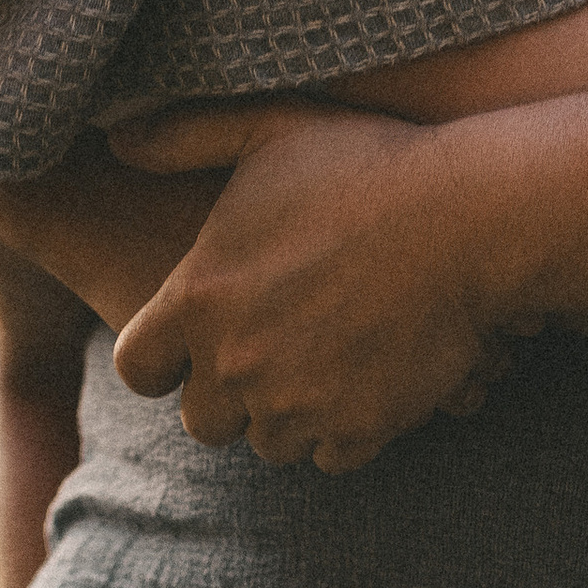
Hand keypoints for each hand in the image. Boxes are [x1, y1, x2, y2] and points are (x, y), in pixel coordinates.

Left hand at [109, 102, 524, 469]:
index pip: (138, 369)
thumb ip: (185, 137)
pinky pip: (333, 457)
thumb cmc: (367, 165)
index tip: (197, 345)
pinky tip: (372, 377)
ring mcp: (295, 405)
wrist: (468, 219)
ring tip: (331, 358)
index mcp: (198, 299)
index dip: (163, 360)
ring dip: (290, 413)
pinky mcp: (358, 431)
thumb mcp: (267, 130)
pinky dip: (348, 429)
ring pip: (269, 443)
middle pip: (203, 420)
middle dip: (231, 393)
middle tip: (277, 350)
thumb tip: (119, 140)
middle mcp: (234, 364)